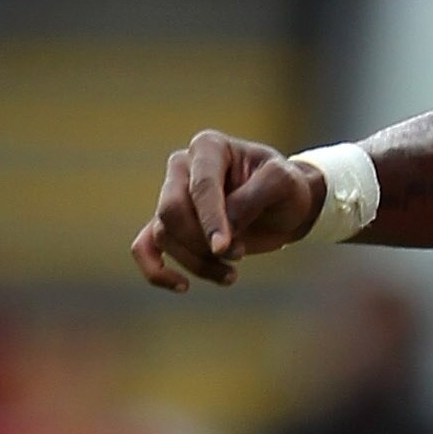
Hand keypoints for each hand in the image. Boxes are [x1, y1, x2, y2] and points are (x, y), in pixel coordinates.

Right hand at [129, 131, 326, 292]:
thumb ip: (253, 198)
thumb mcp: (283, 184)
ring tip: (232, 275)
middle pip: (171, 210)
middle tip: (238, 255)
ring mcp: (172, 195)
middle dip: (201, 242)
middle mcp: (183, 167)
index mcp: (209, 147)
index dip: (211, 220)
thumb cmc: (286, 189)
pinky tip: (182, 286)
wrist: (287, 206)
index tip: (227, 250)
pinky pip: (144, 247)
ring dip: (196, 262)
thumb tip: (224, 228)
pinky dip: (156, 270)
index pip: (200, 186)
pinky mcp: (171, 225)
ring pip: (164, 234)